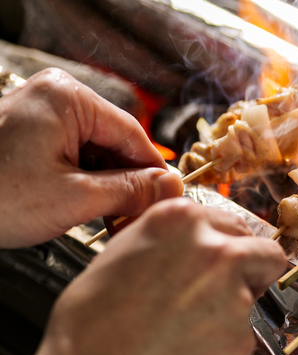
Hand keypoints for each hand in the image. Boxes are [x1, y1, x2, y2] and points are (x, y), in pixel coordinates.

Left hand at [0, 68, 182, 247]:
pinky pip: (74, 154)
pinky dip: (85, 182)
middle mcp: (56, 97)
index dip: (154, 171)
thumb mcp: (73, 197)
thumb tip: (170, 187)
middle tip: (136, 216)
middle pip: (115, 142)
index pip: (133, 134)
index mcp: (68, 98)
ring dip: (106, 185)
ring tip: (111, 218)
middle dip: (127, 181)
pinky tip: (88, 207)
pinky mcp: (31, 132)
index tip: (169, 198)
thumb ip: (130, 190)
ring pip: (96, 151)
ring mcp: (42, 113)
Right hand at [28, 198, 287, 354]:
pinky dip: (225, 336)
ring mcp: (233, 292)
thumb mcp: (124, 250)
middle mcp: (214, 249)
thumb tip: (197, 233)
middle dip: (250, 266)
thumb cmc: (93, 321)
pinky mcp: (241, 334)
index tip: (221, 253)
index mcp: (181, 219)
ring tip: (195, 317)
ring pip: (257, 290)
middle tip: (226, 283)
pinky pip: (245, 330)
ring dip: (237, 301)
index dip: (227, 241)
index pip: (232, 220)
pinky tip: (192, 340)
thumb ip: (171, 234)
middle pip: (263, 249)